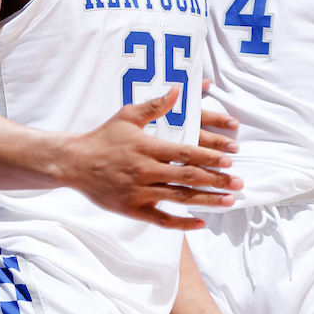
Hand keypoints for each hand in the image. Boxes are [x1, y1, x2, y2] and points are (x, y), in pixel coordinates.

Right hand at [64, 88, 241, 230]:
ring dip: (207, 201)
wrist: (74, 163)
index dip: (210, 156)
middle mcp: (146, 171)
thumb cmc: (103, 137)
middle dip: (217, 180)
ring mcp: (140, 192)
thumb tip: (179, 90)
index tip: (230, 159)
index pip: (186, 152)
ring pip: (180, 198)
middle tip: (239, 182)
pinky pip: (162, 219)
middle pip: (188, 177)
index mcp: (148, 147)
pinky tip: (200, 222)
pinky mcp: (133, 209)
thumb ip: (156, 106)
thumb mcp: (127, 116)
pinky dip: (182, 223)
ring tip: (228, 201)